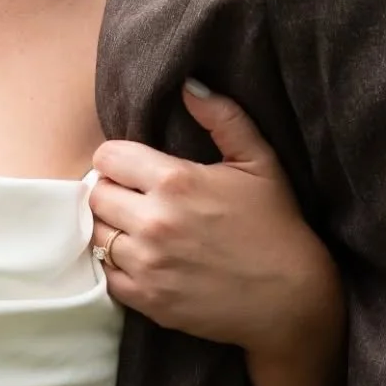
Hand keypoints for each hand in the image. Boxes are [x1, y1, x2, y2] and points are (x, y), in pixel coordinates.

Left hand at [90, 82, 342, 358]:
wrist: (290, 297)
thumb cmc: (276, 224)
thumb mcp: (259, 161)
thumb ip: (223, 117)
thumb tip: (189, 85)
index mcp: (176, 182)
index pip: (107, 158)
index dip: (117, 159)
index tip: (132, 168)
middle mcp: (154, 222)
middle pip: (96, 195)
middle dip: (111, 191)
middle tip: (134, 197)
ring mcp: (148, 265)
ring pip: (95, 235)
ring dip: (111, 228)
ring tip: (135, 227)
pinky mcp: (147, 300)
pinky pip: (105, 276)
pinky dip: (115, 265)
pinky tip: (140, 258)